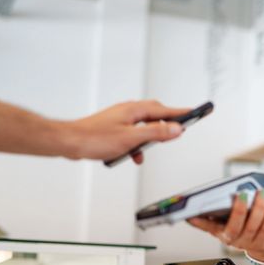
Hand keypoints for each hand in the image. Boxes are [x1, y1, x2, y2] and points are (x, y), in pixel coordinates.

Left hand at [60, 100, 190, 162]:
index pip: (164, 109)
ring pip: (143, 126)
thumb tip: (175, 129)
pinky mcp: (113, 128)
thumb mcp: (132, 139)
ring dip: (148, 139)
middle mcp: (128, 111)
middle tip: (178, 131)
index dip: (180, 112)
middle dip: (166, 125)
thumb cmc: (94, 138)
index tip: (193, 113)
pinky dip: (136, 144)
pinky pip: (132, 134)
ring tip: (149, 150)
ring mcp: (120, 119)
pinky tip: (133, 155)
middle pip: (155, 115)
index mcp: (134, 110)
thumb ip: (156, 133)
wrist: (70, 142)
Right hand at [188, 190, 263, 260]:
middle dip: (239, 209)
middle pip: (235, 226)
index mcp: (220, 232)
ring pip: (253, 225)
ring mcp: (247, 242)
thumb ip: (219, 212)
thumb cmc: (241, 228)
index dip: (199, 223)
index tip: (191, 216)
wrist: (259, 245)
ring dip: (258, 207)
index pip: (208, 227)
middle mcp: (232, 239)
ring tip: (260, 192)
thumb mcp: (226, 221)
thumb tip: (215, 194)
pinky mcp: (261, 241)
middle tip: (242, 193)